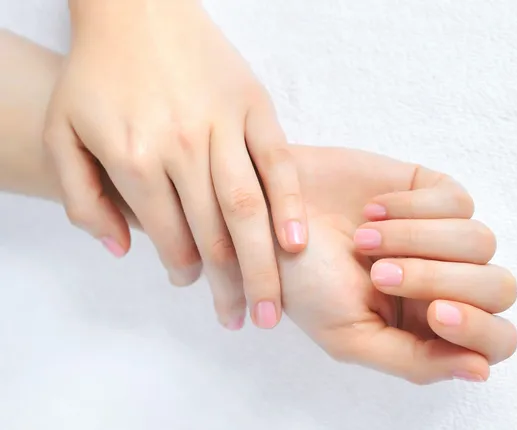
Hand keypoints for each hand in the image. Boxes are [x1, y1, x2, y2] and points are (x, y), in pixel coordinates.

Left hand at [43, 1, 306, 328]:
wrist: (137, 8)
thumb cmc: (98, 73)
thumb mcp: (63, 133)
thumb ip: (83, 199)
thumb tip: (120, 249)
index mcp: (133, 157)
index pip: (169, 235)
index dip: (183, 270)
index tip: (194, 285)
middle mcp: (182, 147)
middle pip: (214, 235)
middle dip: (232, 288)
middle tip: (245, 320)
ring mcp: (223, 126)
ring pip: (248, 208)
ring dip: (264, 265)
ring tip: (272, 306)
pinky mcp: (254, 106)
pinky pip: (278, 163)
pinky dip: (290, 204)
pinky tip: (297, 241)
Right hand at [278, 148, 516, 383]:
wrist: (272, 215)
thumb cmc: (305, 280)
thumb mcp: (349, 336)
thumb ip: (414, 362)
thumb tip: (480, 370)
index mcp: (429, 327)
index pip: (495, 340)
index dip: (478, 328)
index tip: (436, 312)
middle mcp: (445, 282)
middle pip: (498, 287)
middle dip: (438, 279)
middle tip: (381, 273)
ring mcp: (443, 236)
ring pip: (480, 241)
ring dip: (415, 239)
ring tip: (364, 239)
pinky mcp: (433, 192)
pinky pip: (458, 201)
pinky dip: (411, 206)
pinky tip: (372, 208)